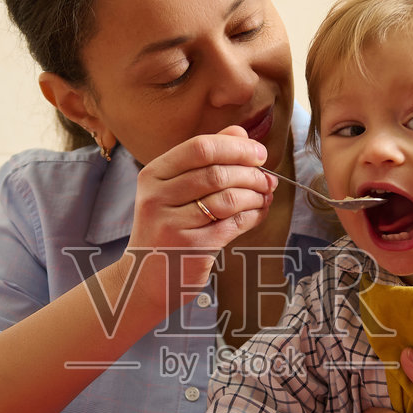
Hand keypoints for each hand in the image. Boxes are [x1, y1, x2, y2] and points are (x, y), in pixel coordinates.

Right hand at [129, 128, 275, 293]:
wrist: (145, 278)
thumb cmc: (166, 228)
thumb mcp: (174, 190)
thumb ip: (205, 158)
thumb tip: (240, 133)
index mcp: (152, 175)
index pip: (200, 147)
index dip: (236, 147)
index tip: (259, 154)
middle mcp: (157, 198)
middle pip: (216, 172)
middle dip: (251, 173)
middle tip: (268, 179)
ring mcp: (172, 224)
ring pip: (228, 198)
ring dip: (255, 195)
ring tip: (265, 195)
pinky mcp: (190, 248)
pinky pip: (233, 224)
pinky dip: (253, 215)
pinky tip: (259, 212)